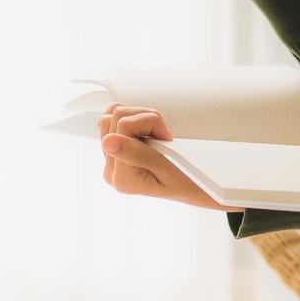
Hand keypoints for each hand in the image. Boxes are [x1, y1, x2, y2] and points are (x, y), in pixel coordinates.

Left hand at [98, 103, 241, 211]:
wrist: (191, 185)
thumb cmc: (186, 179)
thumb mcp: (166, 166)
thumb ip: (136, 153)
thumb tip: (107, 141)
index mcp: (122, 178)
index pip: (124, 125)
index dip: (150, 121)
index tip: (167, 137)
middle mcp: (111, 171)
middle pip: (115, 118)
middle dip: (144, 118)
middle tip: (163, 136)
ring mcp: (110, 160)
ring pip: (113, 114)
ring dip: (139, 117)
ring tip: (157, 135)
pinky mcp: (112, 150)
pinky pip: (111, 119)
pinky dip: (131, 118)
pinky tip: (145, 130)